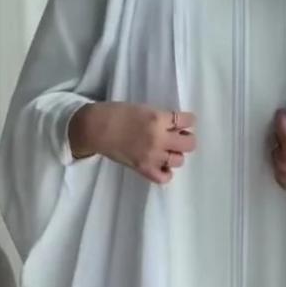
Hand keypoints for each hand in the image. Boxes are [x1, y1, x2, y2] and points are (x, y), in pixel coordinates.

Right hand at [68, 102, 196, 184]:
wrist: (96, 129)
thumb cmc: (118, 114)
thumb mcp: (144, 109)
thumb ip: (161, 118)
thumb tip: (176, 127)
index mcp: (158, 119)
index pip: (187, 121)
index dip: (188, 121)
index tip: (184, 122)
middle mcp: (158, 139)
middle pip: (189, 144)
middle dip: (186, 139)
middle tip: (178, 137)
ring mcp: (152, 156)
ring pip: (179, 160)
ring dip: (176, 155)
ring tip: (167, 151)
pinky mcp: (143, 169)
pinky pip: (164, 177)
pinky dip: (166, 173)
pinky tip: (162, 166)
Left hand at [270, 109, 285, 200]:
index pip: (280, 124)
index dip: (283, 117)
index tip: (285, 115)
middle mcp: (283, 161)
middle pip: (276, 142)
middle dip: (285, 138)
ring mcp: (283, 175)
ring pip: (276, 157)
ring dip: (283, 153)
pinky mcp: (285, 185)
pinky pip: (279, 171)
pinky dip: (285, 167)